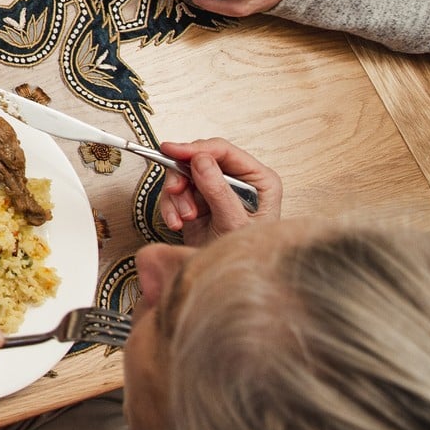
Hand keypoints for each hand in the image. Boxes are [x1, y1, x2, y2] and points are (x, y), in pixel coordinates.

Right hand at [156, 138, 282, 244]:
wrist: (228, 280)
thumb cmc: (245, 256)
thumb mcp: (233, 223)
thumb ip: (219, 191)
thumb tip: (201, 160)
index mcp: (258, 181)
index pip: (224, 151)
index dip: (196, 149)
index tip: (172, 150)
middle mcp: (238, 183)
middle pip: (199, 160)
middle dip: (183, 177)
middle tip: (175, 191)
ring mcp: (216, 192)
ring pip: (183, 176)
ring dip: (177, 197)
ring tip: (184, 217)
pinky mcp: (198, 203)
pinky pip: (175, 194)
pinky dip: (170, 207)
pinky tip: (177, 222)